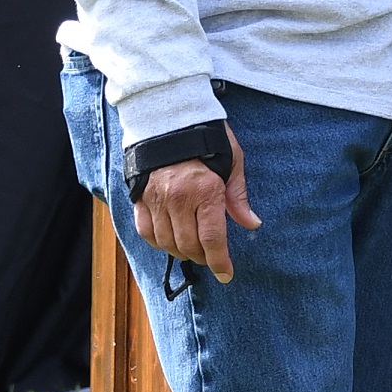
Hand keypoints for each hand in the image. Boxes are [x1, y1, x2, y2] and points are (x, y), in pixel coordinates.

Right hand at [132, 123, 259, 281]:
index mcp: (205, 190)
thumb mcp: (232, 160)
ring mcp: (156, 200)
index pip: (212, 238)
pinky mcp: (139, 198)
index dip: (219, 261)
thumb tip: (251, 224)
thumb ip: (238, 196)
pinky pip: (146, 232)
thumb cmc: (207, 138)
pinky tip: (170, 240)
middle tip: (213, 257)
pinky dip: (159, 242)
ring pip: (167, 243)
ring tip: (194, 250)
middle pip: (189, 245)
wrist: (168, 117)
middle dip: (203, 258)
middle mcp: (178, 199)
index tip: (226, 274)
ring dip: (182, 252)